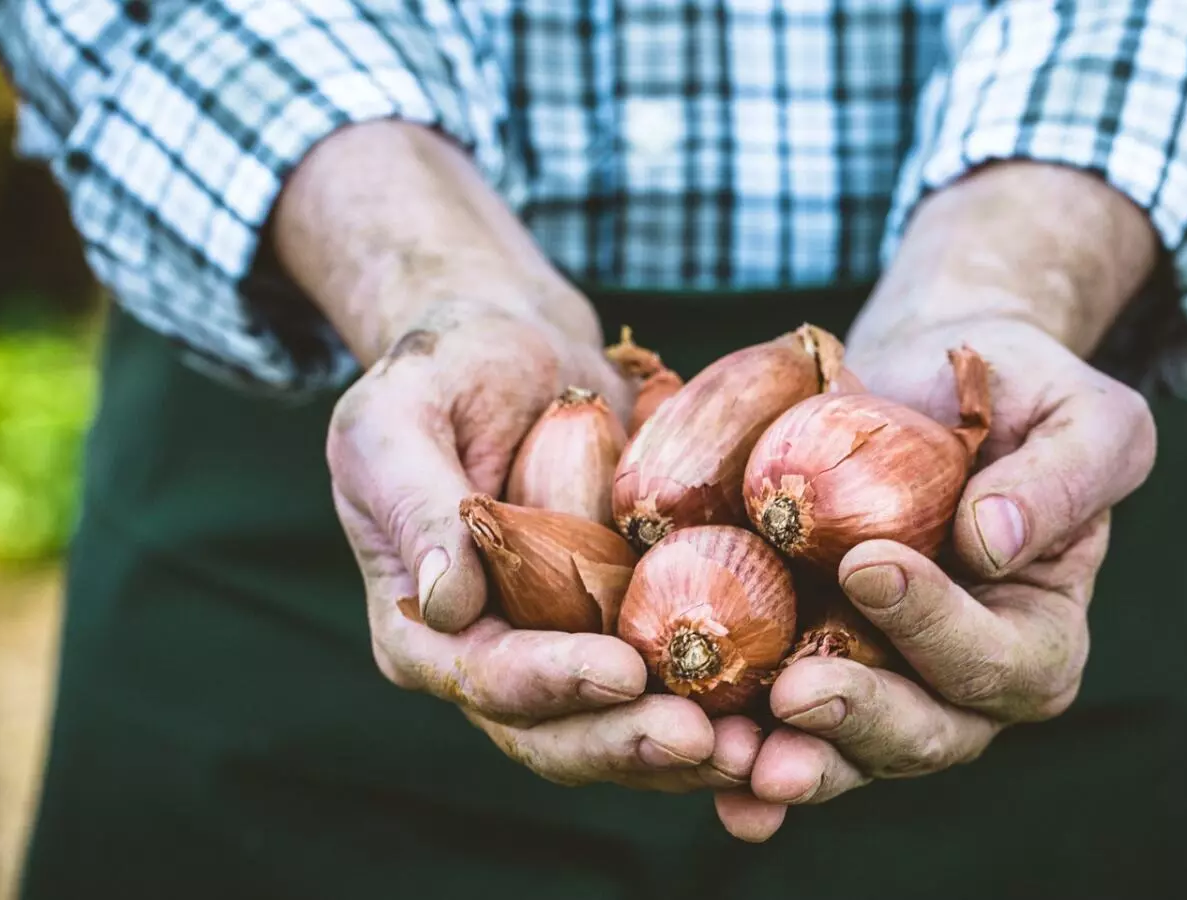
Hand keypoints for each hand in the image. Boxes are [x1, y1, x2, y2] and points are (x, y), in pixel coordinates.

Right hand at [273, 123, 764, 797]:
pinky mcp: (632, 628)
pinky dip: (728, 704)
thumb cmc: (442, 372)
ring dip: (691, 750)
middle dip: (632, 742)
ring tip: (764, 748)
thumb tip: (447, 604)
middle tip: (709, 740)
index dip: (551, 683)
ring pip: (624, 728)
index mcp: (425, 626)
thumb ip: (416, 505)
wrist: (517, 351)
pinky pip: (678, 682)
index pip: (482, 677)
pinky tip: (789, 709)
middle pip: (558, 733)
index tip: (623, 672)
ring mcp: (569, 650)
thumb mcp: (398, 419)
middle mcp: (496, 658)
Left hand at [730, 314, 1155, 832]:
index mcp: (1041, 640)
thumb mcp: (1083, 416)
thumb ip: (1064, 479)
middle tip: (795, 697)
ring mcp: (882, 685)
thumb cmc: (1021, 391)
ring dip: (789, 762)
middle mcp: (963, 687)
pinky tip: (693, 753)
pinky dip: (739, 751)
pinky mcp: (809, 663)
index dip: (937, 627)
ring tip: (732, 757)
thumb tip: (993, 541)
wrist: (925, 379)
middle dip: (857, 722)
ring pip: (842, 750)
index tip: (867, 565)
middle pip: (921, 734)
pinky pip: (776, 723)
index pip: (999, 661)